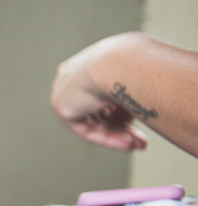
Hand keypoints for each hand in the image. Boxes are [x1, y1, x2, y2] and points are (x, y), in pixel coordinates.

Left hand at [50, 36, 147, 150]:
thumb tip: (143, 107)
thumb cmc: (139, 62)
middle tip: (142, 140)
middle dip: (121, 126)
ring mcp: (64, 89)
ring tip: (139, 143)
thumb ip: (135, 91)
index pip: (104, 92)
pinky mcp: (62, 106)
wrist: (123, 62)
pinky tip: (128, 143)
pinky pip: (85, 129)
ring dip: (117, 134)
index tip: (143, 117)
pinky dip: (108, 138)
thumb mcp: (140, 75)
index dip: (124, 109)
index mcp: (90, 61)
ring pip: (93, 120)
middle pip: (97, 108)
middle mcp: (73, 74)